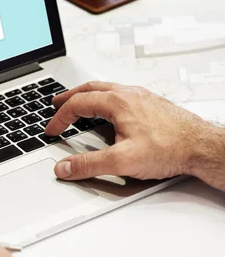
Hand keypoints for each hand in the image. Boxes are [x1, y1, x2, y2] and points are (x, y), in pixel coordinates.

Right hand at [46, 82, 224, 188]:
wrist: (203, 147)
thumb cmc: (170, 149)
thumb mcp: (122, 161)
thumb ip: (89, 165)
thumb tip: (64, 167)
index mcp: (117, 101)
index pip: (77, 104)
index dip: (60, 118)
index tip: (52, 130)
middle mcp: (128, 94)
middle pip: (89, 89)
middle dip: (69, 97)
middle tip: (56, 103)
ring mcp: (141, 97)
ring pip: (106, 89)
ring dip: (87, 95)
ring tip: (79, 103)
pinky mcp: (151, 103)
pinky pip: (121, 94)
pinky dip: (105, 99)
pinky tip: (109, 111)